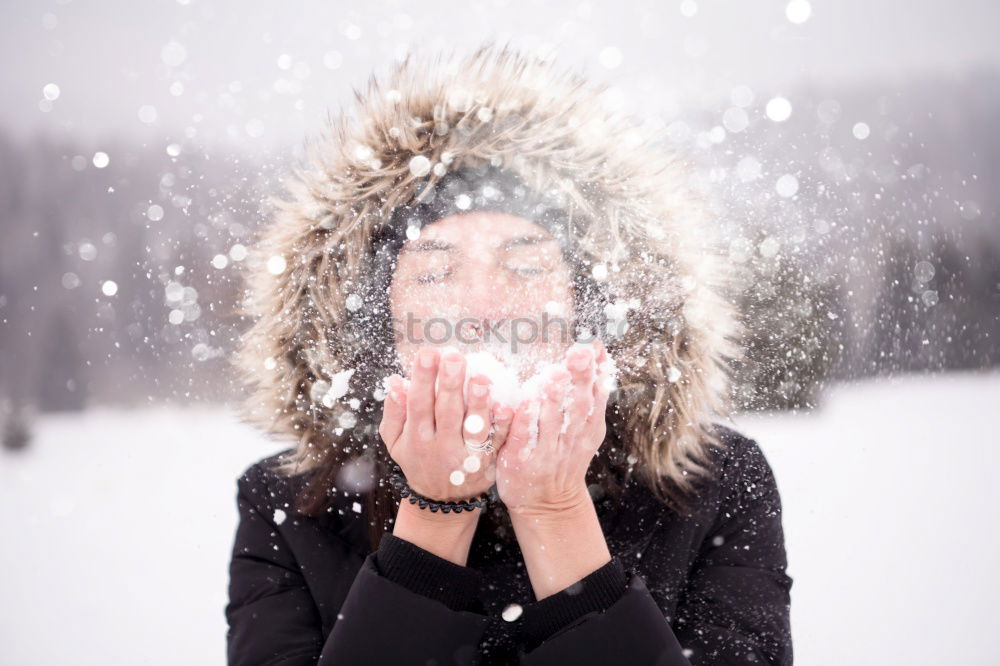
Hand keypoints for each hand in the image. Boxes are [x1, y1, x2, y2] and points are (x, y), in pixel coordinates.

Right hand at [379, 346, 513, 502]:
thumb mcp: (396, 441)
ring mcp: (466, 455)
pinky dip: (502, 426)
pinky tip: (506, 406)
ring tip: (480, 378)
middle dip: (450, 383)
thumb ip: (394, 412)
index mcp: (417, 437)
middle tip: (454, 357)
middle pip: (446, 411)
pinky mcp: (489, 461)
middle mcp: (441, 446)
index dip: (423, 379)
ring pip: (473, 427)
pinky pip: (497, 442)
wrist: (441, 501)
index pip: (419, 404)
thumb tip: (394, 381)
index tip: (428, 353)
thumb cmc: (417, 459)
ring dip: (478, 403)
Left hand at [495, 340, 611, 516]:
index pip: (596, 395)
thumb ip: (591, 393)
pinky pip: (525, 439)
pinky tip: (526, 403)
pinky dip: (526, 422)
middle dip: (579, 379)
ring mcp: (547, 450)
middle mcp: (571, 438)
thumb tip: (599, 353)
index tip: (594, 347)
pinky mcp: (522, 460)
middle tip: (578, 353)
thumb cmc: (563, 455)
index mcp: (587, 427)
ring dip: (554, 398)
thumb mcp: (585, 427)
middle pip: (578, 406)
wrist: (548, 504)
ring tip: (555, 374)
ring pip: (552, 421)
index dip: (596, 371)